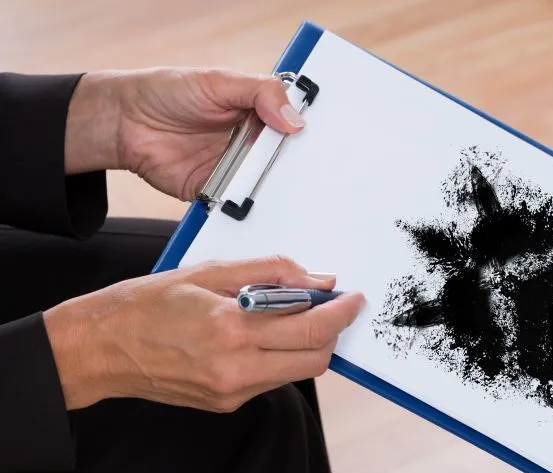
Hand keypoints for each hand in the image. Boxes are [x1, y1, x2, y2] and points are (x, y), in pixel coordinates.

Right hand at [42, 256, 364, 411]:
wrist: (100, 350)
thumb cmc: (146, 305)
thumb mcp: (208, 272)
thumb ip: (269, 273)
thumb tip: (315, 279)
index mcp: (231, 328)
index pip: (312, 327)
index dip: (341, 312)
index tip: (353, 298)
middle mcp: (235, 368)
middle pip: (316, 358)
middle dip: (332, 331)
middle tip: (328, 306)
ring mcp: (232, 392)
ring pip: (297, 372)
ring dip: (307, 344)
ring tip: (289, 316)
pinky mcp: (227, 404)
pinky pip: (272, 380)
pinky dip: (279, 357)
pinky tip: (260, 336)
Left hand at [65, 67, 303, 199]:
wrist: (125, 122)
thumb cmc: (169, 92)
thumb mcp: (220, 81)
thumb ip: (260, 93)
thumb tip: (294, 121)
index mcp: (260, 115)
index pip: (295, 129)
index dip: (309, 138)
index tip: (325, 145)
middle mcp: (252, 144)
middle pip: (286, 163)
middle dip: (299, 170)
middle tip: (313, 174)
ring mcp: (236, 170)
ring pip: (266, 187)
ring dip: (277, 193)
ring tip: (293, 196)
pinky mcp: (217, 193)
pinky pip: (238, 206)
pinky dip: (248, 210)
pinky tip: (261, 210)